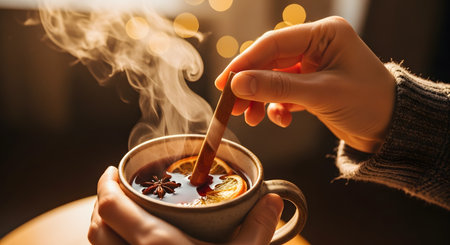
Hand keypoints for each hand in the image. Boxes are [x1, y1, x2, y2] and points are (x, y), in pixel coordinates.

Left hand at [88, 166, 282, 244]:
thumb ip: (259, 227)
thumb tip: (275, 199)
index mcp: (155, 244)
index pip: (111, 206)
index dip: (104, 183)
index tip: (112, 170)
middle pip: (97, 225)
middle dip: (102, 201)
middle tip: (118, 189)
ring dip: (102, 226)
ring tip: (120, 214)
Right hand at [215, 16, 395, 152]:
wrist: (393, 130)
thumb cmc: (369, 104)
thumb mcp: (321, 95)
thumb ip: (277, 88)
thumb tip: (237, 84)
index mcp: (324, 34)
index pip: (273, 43)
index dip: (245, 63)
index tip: (224, 83)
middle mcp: (317, 45)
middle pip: (269, 61)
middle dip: (250, 85)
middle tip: (231, 105)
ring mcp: (313, 65)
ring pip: (274, 78)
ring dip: (260, 98)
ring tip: (251, 118)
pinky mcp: (311, 84)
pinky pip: (284, 92)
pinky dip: (277, 106)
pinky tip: (281, 119)